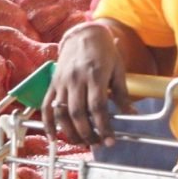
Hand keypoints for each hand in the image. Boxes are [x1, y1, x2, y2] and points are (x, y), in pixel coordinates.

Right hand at [43, 22, 123, 146]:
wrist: (83, 34)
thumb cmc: (104, 52)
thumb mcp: (118, 69)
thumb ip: (122, 93)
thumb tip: (131, 114)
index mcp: (95, 75)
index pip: (97, 107)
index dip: (103, 127)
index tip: (110, 140)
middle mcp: (76, 79)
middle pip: (78, 113)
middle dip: (87, 133)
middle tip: (96, 144)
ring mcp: (62, 82)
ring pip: (61, 113)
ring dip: (70, 132)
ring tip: (80, 142)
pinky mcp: (53, 83)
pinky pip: (46, 106)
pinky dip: (48, 124)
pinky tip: (53, 137)